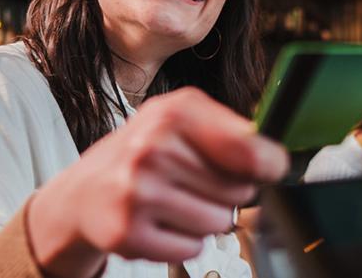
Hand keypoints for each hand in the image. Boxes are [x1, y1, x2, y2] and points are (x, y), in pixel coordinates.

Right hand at [27, 87, 288, 277]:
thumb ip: (232, 131)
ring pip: (220, 223)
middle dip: (228, 193)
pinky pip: (192, 248)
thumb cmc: (145, 152)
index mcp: (175, 114)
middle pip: (240, 192)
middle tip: (197, 183)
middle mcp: (153, 149)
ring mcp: (138, 192)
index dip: (270, 164)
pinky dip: (185, 241)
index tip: (269, 168)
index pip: (249, 149)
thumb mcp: (182, 119)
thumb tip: (276, 157)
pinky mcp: (127, 232)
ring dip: (207, 219)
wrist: (85, 191)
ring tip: (177, 201)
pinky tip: (162, 222)